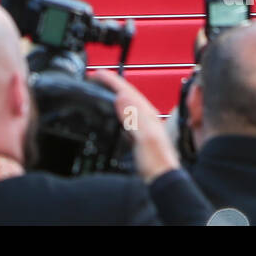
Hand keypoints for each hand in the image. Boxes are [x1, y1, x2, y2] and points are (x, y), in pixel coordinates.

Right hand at [87, 68, 178, 182]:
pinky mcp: (137, 138)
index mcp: (147, 114)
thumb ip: (134, 118)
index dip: (111, 80)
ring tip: (100, 90)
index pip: (127, 91)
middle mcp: (146, 118)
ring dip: (112, 95)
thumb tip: (121, 98)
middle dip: (110, 84)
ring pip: (125, 105)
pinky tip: (110, 114)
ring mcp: (142, 127)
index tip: (97, 74)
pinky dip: (114, 111)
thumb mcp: (145, 138)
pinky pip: (123, 118)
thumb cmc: (156, 164)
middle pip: (125, 94)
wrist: (161, 181)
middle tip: (94, 78)